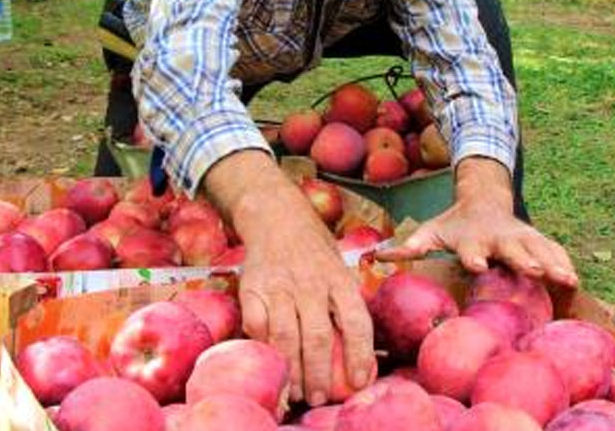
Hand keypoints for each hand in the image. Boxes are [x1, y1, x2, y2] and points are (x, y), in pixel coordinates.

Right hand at [204, 151, 373, 405]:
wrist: (277, 216)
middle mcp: (311, 282)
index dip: (360, 354)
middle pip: (318, 336)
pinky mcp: (252, 287)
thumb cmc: (315, 252)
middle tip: (320, 397)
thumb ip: (347, 306)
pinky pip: (256, 324)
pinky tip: (269, 361)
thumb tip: (361, 357)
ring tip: (295, 391)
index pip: (356, 320)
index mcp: (340, 278)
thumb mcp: (340, 269)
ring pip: (286, 335)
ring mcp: (280, 285)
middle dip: (320, 373)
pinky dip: (263, 346)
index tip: (358, 382)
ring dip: (291, 368)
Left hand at [379, 157, 577, 286]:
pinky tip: (575, 279)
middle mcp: (500, 237)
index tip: (478, 266)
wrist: (484, 199)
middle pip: (514, 249)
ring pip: (540, 249)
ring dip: (553, 263)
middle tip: (536, 272)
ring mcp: (522, 237)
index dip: (474, 257)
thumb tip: (375, 257)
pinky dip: (565, 261)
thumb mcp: (430, 232)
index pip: (473, 249)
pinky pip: (554, 249)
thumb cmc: (454, 225)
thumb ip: (409, 246)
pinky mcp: (537, 239)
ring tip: (567, 279)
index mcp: (473, 238)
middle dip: (525, 259)